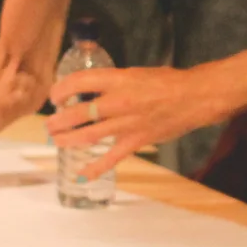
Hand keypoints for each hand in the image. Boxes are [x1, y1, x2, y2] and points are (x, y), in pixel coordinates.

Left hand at [45, 66, 230, 177]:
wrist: (195, 97)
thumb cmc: (168, 81)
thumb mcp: (136, 73)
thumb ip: (114, 83)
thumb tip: (93, 91)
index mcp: (117, 79)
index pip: (78, 82)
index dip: (60, 89)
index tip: (56, 96)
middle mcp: (118, 101)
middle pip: (77, 113)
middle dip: (58, 120)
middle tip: (50, 123)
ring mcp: (126, 124)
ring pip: (88, 135)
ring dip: (67, 139)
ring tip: (56, 140)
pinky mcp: (136, 141)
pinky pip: (112, 157)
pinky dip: (95, 167)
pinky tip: (81, 174)